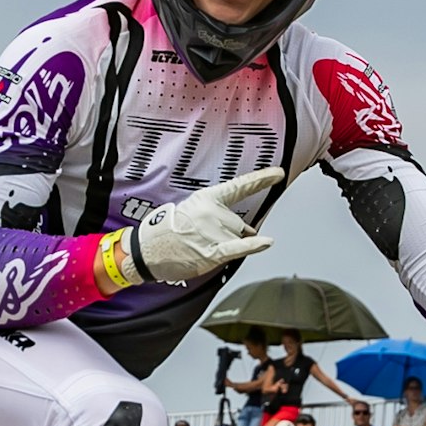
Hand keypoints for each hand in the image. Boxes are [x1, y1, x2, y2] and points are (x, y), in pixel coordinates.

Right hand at [128, 167, 282, 282]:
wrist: (146, 250)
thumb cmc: (167, 231)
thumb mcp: (192, 211)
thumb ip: (221, 217)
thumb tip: (249, 231)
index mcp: (206, 198)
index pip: (239, 187)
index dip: (261, 179)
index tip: (278, 173)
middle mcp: (212, 213)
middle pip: (240, 224)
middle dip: (229, 234)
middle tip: (203, 237)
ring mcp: (212, 232)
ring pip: (238, 239)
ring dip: (225, 246)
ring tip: (200, 246)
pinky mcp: (211, 252)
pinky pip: (239, 248)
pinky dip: (254, 247)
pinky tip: (267, 243)